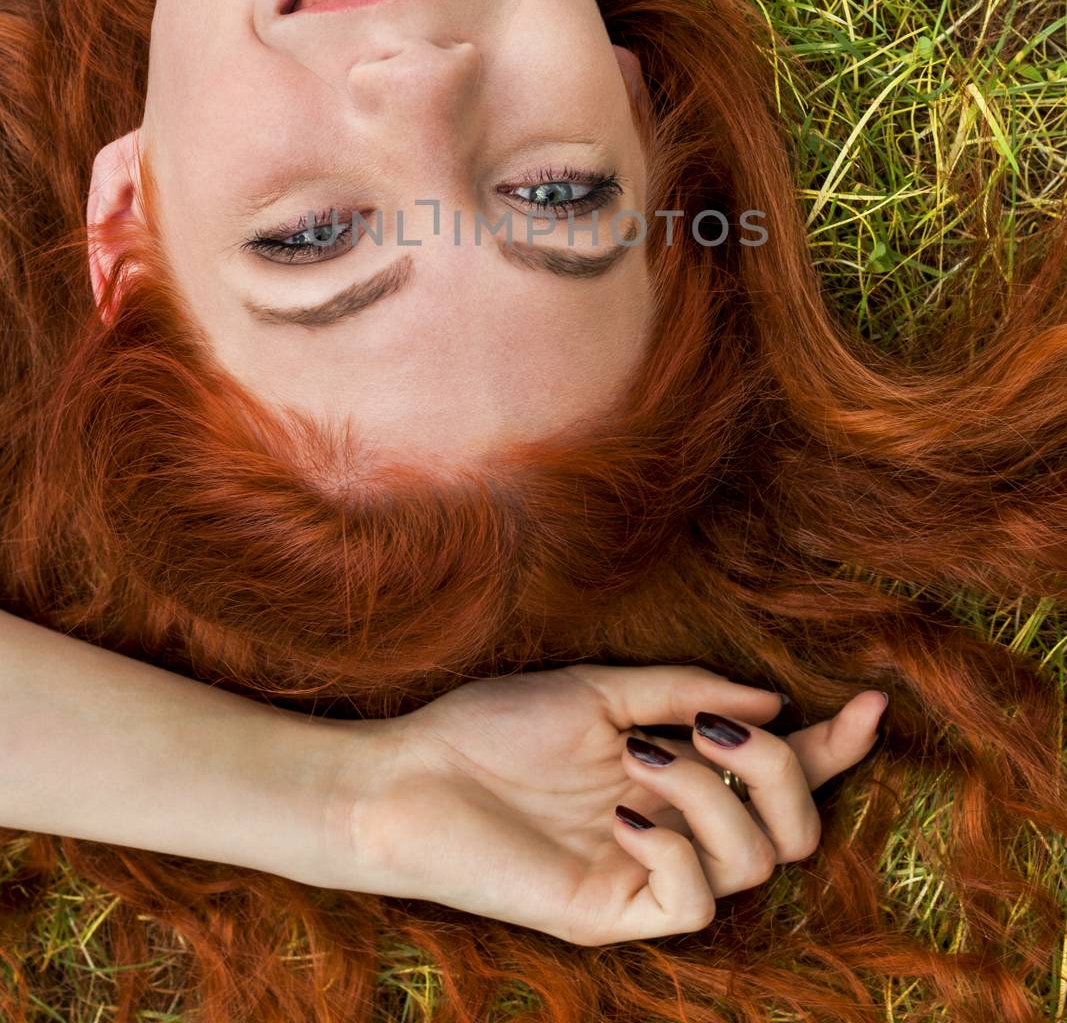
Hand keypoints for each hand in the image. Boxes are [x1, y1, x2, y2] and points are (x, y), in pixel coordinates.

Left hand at [312, 665, 887, 944]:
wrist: (410, 776)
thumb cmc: (492, 728)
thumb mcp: (599, 691)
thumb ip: (683, 692)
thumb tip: (772, 700)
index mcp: (674, 770)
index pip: (775, 771)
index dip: (833, 746)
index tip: (874, 703)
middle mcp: (673, 826)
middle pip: (791, 830)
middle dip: (782, 772)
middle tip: (716, 729)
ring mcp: (646, 874)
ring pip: (752, 862)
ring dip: (712, 798)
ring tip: (640, 760)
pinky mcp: (612, 912)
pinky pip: (692, 902)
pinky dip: (675, 846)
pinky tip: (624, 812)